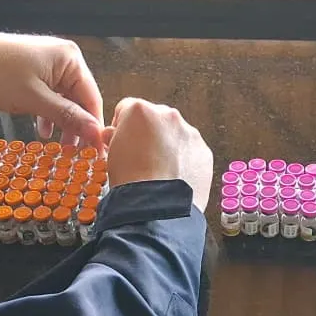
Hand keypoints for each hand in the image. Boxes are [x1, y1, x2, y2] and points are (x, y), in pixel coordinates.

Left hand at [0, 29, 103, 146]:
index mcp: (71, 60)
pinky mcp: (36, 71)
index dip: (94, 128)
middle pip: (80, 100)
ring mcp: (50, 64)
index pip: (92, 99)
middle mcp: (65, 59)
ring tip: (60, 148)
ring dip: (63, 123)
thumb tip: (95, 133)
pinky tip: (43, 130)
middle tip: (77, 156)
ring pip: (65, 100)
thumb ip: (67, 116)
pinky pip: (51, 96)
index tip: (96, 153)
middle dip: (78, 127)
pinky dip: (49, 114)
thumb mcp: (35, 99)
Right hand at [103, 98, 212, 212]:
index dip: (122, 126)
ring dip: (168, 148)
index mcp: (141, 111)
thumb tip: (113, 134)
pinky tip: (174, 178)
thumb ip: (114, 137)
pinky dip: (184, 162)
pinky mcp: (204, 151)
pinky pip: (191, 152)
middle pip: (155, 119)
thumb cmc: (131, 181)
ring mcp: (189, 133)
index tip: (123, 139)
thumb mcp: (111, 155)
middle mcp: (168, 115)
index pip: (127, 108)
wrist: (156, 206)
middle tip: (142, 158)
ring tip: (159, 172)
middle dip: (149, 135)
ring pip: (176, 135)